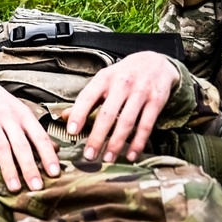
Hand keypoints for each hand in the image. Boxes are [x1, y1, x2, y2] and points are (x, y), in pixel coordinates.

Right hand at [0, 76, 59, 191]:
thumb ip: (35, 130)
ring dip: (9, 169)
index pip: (40, 136)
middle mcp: (9, 117)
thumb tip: (57, 149)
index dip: (48, 155)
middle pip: (21, 145)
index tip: (55, 173)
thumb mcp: (20, 111)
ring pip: (2, 147)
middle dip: (30, 167)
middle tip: (37, 187)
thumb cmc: (0, 103)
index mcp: (23, 115)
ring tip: (15, 188)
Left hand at [62, 51, 179, 162]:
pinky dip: (138, 143)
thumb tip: (65, 116)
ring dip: (116, 143)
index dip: (79, 114)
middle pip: (108, 114)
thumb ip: (87, 99)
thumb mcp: (104, 80)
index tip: (71, 131)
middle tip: (89, 155)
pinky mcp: (156, 101)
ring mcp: (140, 92)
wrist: (156, 62)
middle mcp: (122, 84)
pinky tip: (131, 155)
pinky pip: (146, 126)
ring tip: (107, 158)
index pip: (88, 96)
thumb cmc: (124, 74)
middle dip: (97, 137)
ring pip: (126, 122)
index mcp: (104, 78)